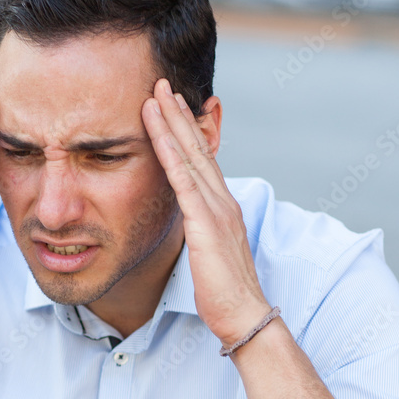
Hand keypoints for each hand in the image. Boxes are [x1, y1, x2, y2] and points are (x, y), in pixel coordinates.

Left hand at [142, 78, 270, 347]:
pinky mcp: (206, 224)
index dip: (186, 131)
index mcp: (222, 207)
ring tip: (155, 95)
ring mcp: (216, 209)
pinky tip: (158, 133)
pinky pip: (184, 181)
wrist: (243, 314)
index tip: (170, 106)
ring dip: (172, 123)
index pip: (202, 160)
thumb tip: (191, 226)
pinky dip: (171, 153)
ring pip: (191, 156)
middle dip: (178, 114)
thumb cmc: (224, 292)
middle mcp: (222, 200)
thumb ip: (202, 232)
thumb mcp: (210, 253)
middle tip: (161, 84)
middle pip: (197, 148)